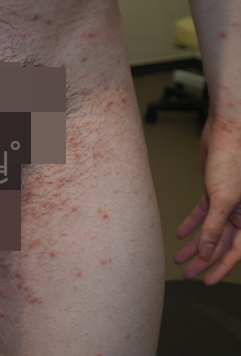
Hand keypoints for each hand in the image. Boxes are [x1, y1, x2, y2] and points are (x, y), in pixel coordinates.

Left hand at [174, 112, 240, 284]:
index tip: (207, 282)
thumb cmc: (233, 161)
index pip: (236, 250)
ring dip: (195, 243)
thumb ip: (215, 226)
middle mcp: (240, 211)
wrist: (228, 132)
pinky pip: (203, 212)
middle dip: (204, 259)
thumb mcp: (223, 198)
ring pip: (210, 228)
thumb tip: (208, 252)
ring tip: (179, 258)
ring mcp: (227, 200)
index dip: (221, 267)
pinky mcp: (213, 189)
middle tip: (188, 274)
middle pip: (221, 242)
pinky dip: (192, 223)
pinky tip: (180, 235)